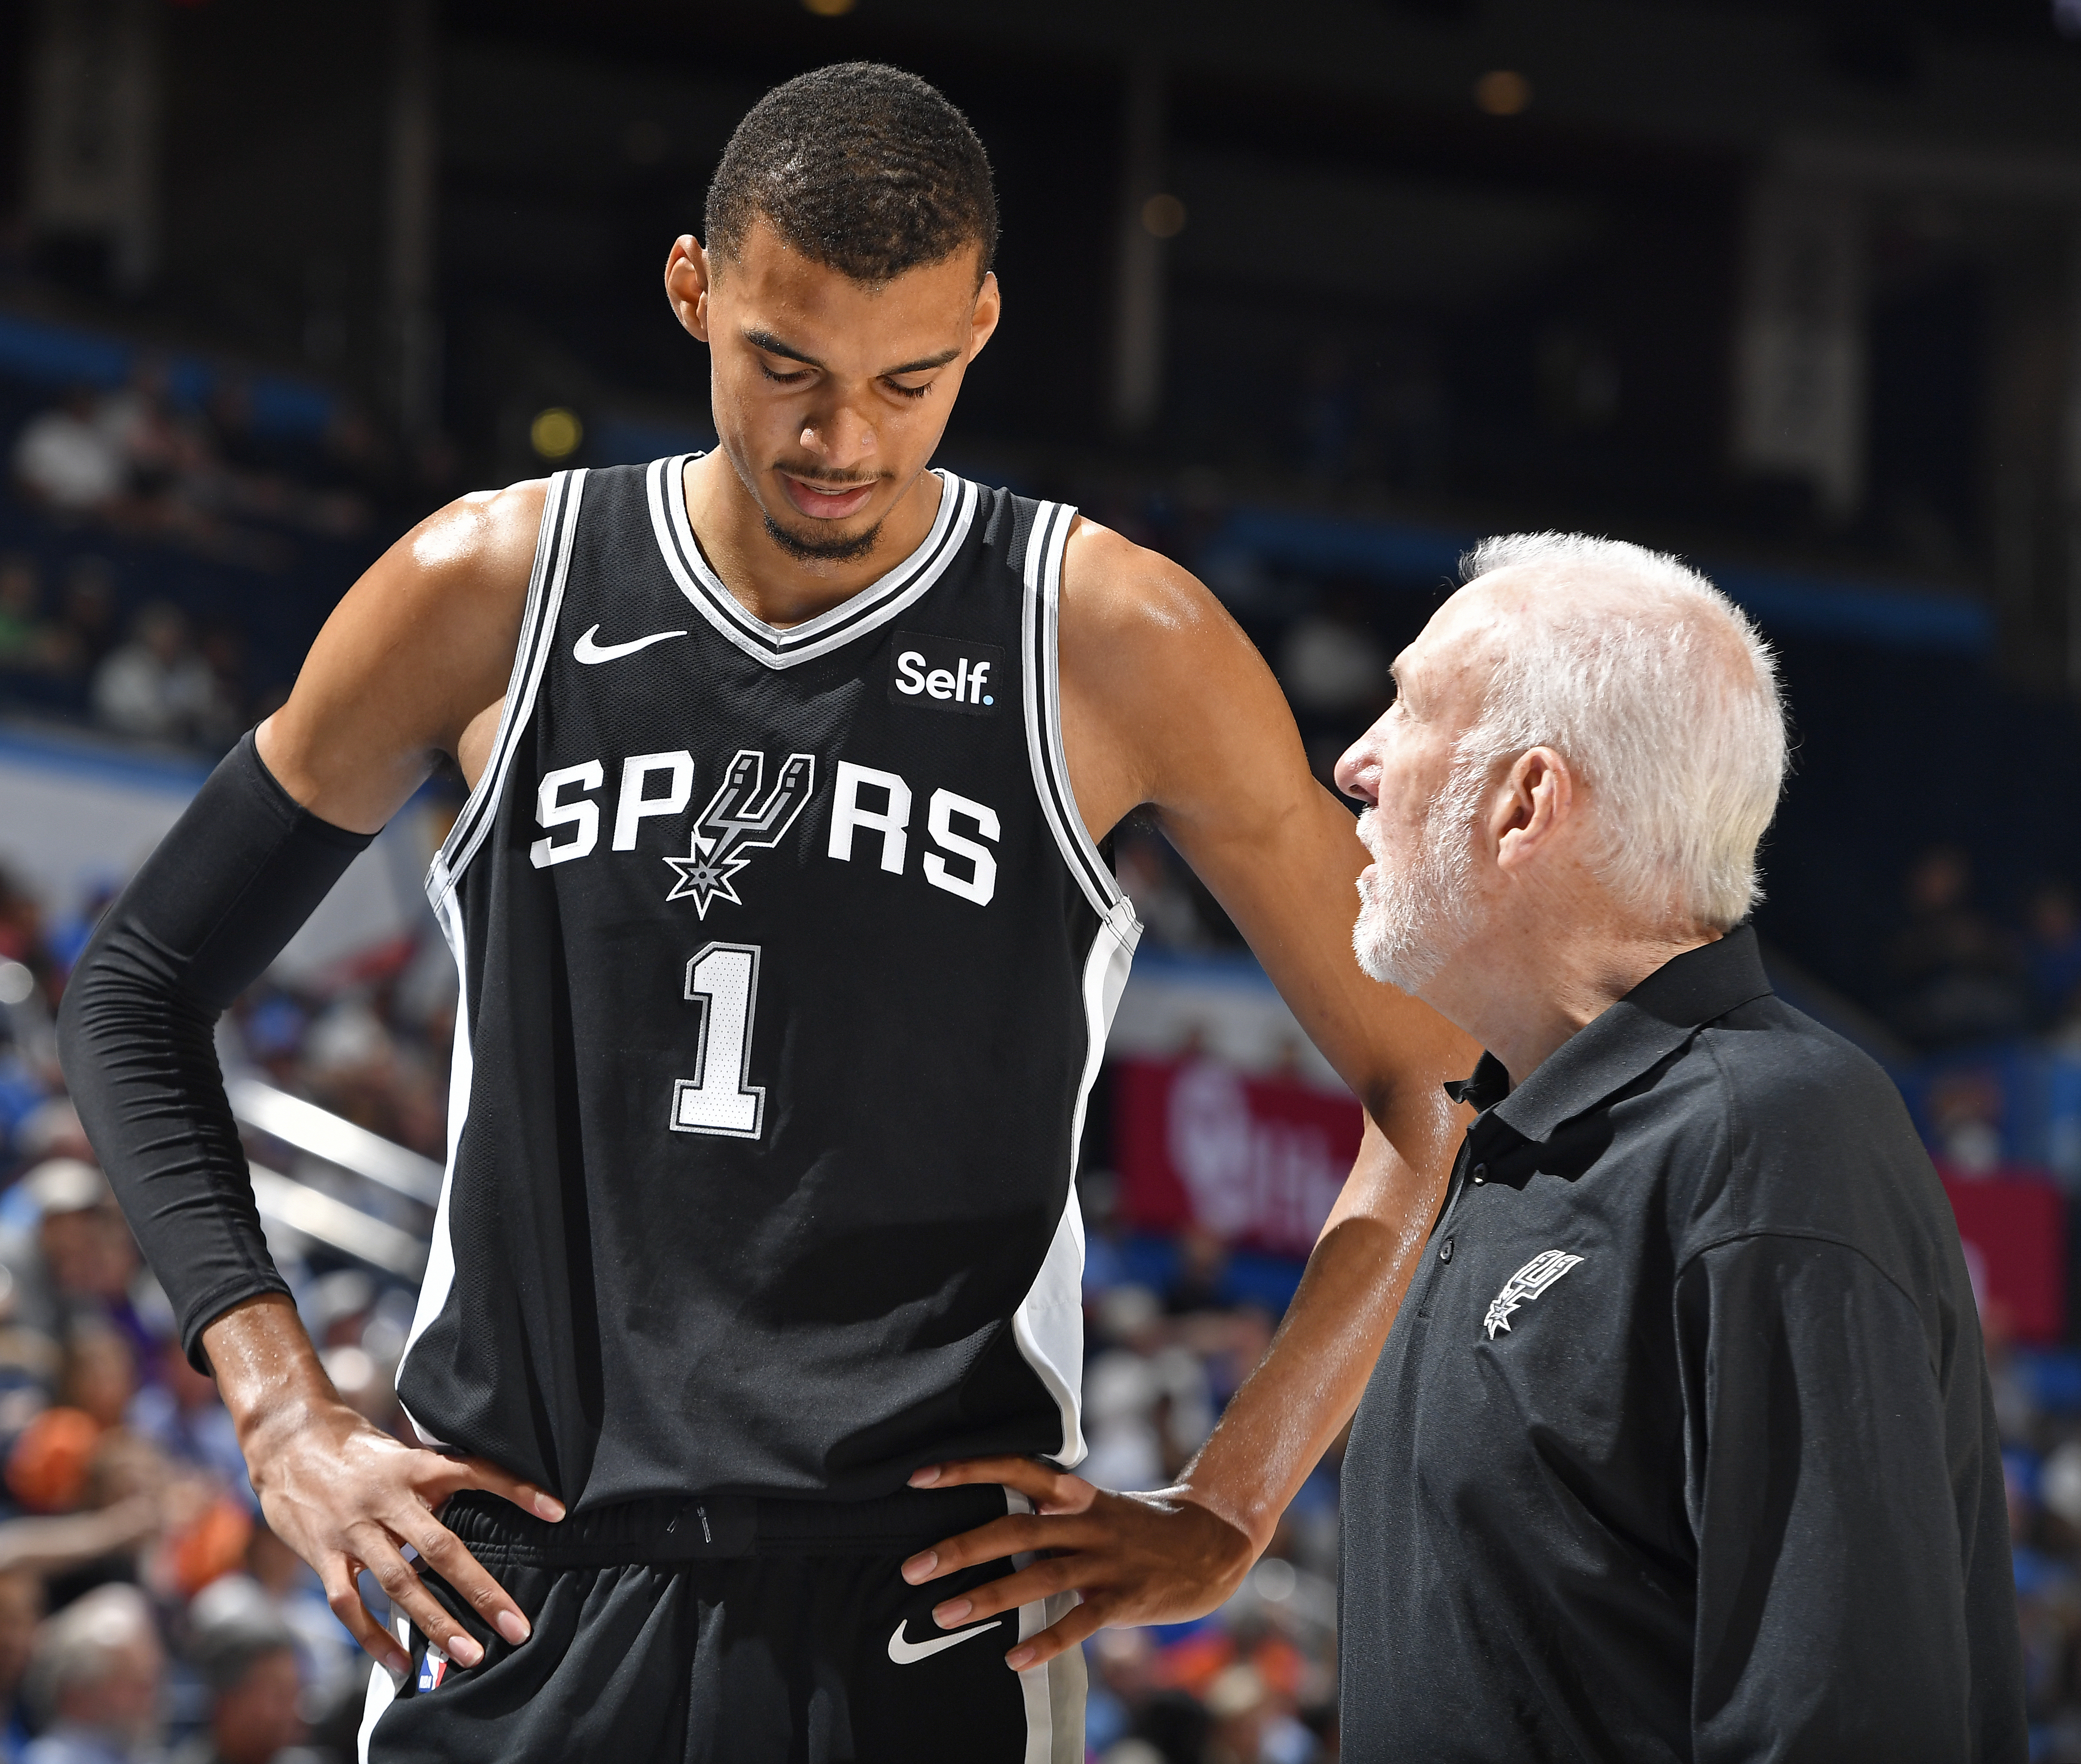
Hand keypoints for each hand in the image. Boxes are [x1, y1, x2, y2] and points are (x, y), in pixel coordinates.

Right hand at [245, 1394, 563, 1676]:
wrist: (289, 1441)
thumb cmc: (358, 1450)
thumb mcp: (404, 1455)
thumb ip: (439, 1482)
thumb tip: (490, 1508)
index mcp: (415, 1466)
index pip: (476, 1472)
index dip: (517, 1489)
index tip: (558, 1511)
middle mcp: (387, 1498)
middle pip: (441, 1548)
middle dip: (482, 1591)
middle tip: (517, 1626)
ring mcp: (353, 1530)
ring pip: (399, 1584)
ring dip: (437, 1623)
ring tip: (471, 1655)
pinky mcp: (323, 1555)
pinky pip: (350, 1604)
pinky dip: (375, 1637)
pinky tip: (402, 1662)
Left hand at [899, 1455, 1255, 1670]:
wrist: (1216, 1542)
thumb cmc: (1144, 1527)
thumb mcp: (1098, 1505)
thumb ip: (1054, 1512)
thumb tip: (998, 1524)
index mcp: (1077, 1495)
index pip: (1017, 1469)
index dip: (969, 1469)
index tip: (920, 1476)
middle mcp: (1086, 1522)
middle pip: (1016, 1527)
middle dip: (961, 1547)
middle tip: (912, 1567)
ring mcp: (1106, 1561)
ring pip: (1039, 1575)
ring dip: (989, 1597)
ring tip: (944, 1616)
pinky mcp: (1126, 1598)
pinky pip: (1080, 1621)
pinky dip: (1047, 1642)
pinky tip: (1015, 1661)